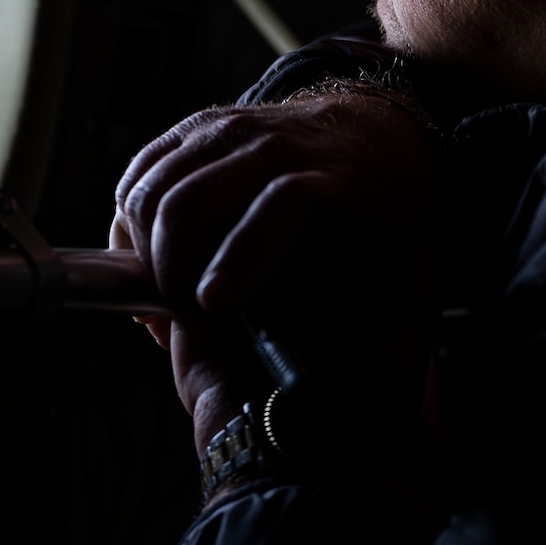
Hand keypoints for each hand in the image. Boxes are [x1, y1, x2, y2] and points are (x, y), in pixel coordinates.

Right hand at [108, 92, 441, 454]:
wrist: (376, 130)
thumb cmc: (389, 215)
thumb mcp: (415, 275)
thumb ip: (394, 343)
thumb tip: (374, 415)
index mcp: (341, 183)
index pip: (283, 204)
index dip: (241, 255)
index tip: (210, 304)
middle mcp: (279, 146)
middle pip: (195, 199)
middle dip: (171, 270)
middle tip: (183, 318)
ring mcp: (230, 130)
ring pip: (153, 189)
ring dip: (145, 253)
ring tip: (169, 295)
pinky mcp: (194, 129)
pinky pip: (138, 177)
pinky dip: (130, 227)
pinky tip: (152, 261)